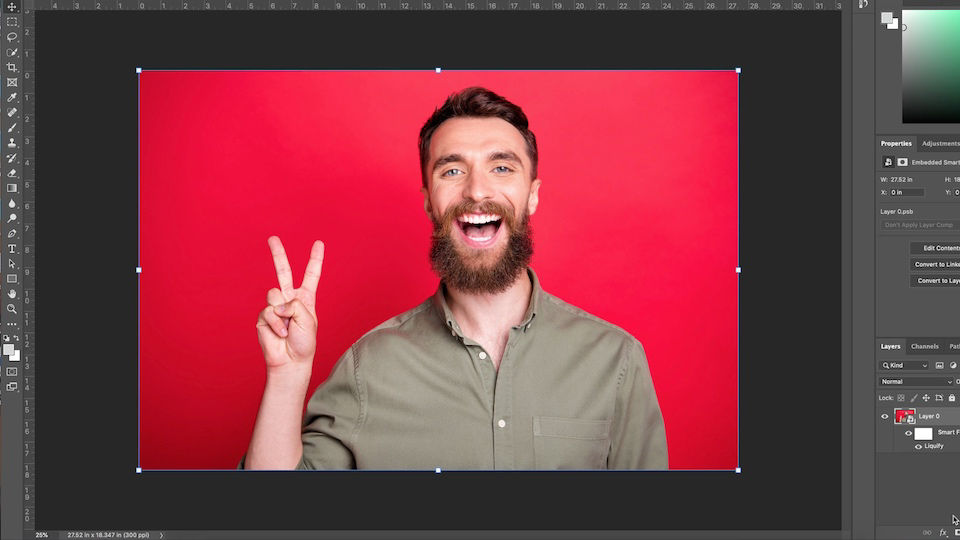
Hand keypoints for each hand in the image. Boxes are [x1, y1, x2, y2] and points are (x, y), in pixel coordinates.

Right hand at [256, 236, 324, 371]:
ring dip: (283, 312)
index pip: (311, 275)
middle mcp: (289, 299)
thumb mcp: (308, 320)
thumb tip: (276, 303)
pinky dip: (277, 323)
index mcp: (305, 298)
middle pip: (283, 272)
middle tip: (272, 238)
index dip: (315, 259)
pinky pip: (269, 311)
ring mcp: (275, 306)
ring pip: (275, 294)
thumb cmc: (303, 343)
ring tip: (287, 327)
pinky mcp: (264, 316)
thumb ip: (294, 304)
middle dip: (278, 254)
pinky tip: (280, 333)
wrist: (290, 360)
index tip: (319, 243)